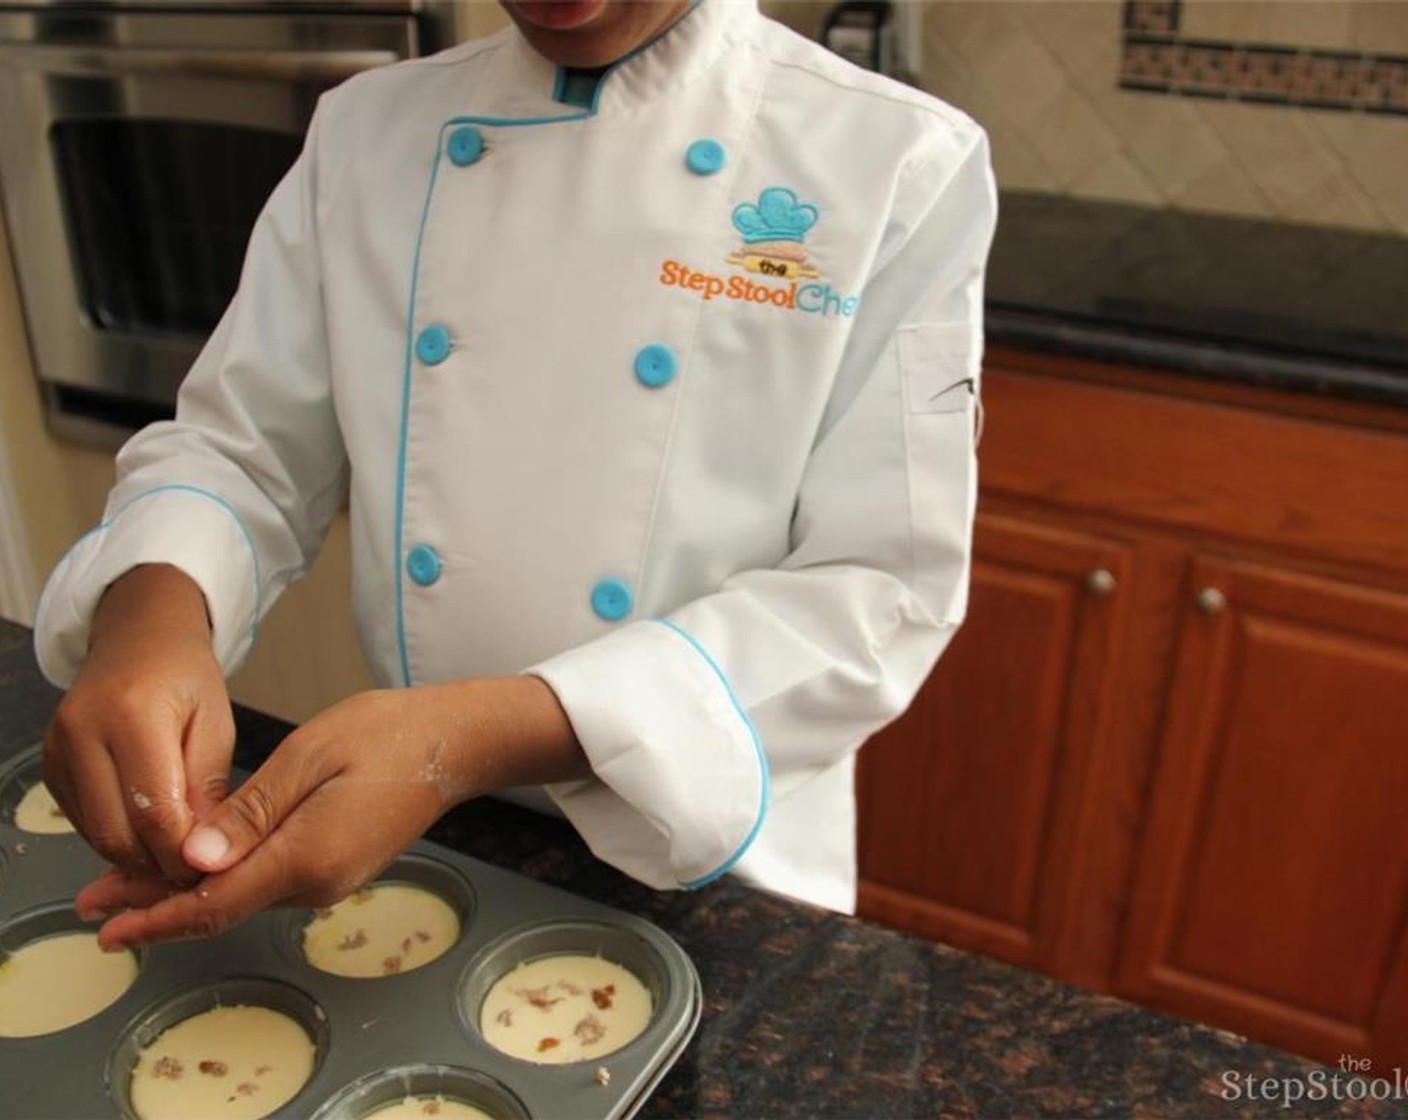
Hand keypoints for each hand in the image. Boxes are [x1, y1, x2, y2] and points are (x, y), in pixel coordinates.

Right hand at [44, 565, 231, 882]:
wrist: (139, 642)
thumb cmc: (185, 678)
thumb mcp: (216, 724)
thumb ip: (208, 787)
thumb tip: (203, 850)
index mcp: (132, 714)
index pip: (154, 811)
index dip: (182, 851)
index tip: (209, 867)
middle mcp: (82, 732)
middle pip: (116, 832)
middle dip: (157, 864)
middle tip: (194, 873)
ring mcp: (57, 751)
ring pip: (95, 835)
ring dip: (136, 858)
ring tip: (175, 856)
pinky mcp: (49, 767)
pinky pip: (82, 822)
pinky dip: (116, 838)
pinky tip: (146, 836)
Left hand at [78, 676, 586, 948]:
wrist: (454, 743)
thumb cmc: (388, 734)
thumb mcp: (309, 757)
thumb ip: (250, 813)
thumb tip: (195, 860)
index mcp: (306, 857)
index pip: (213, 901)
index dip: (154, 915)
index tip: (106, 926)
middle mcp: (318, 883)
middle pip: (221, 904)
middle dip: (156, 903)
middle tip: (95, 902)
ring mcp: (331, 879)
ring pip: (243, 894)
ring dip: (187, 890)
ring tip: (131, 882)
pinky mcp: (338, 867)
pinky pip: (269, 882)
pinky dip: (225, 878)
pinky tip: (200, 864)